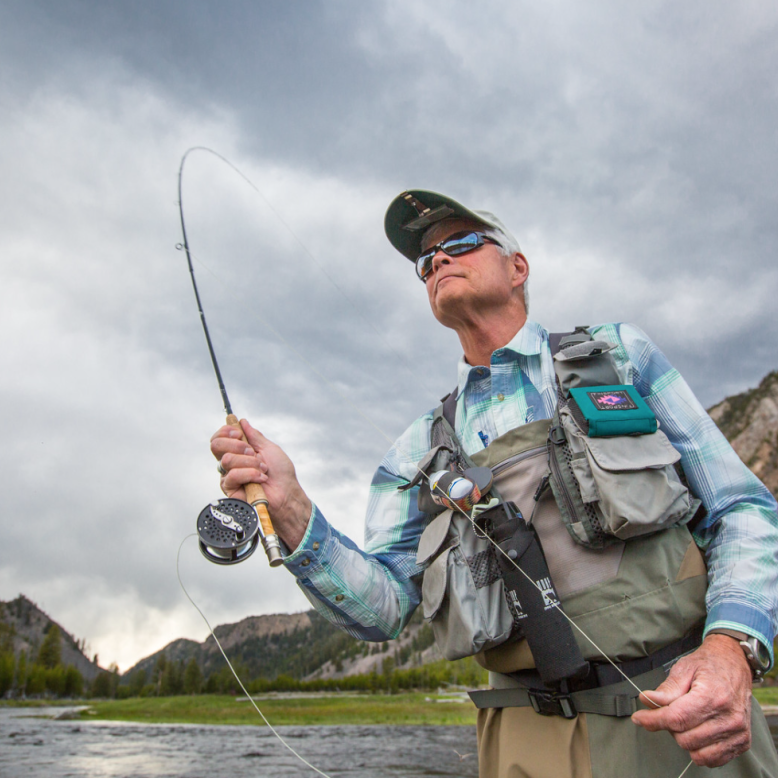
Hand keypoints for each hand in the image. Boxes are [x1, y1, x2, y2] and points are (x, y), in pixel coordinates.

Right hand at [210, 419, 311, 550]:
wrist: (286, 493)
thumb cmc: (281, 474)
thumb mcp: (269, 448)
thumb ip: (254, 435)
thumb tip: (242, 422)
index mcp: (239, 451)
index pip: (219, 437)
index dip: (226, 431)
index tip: (238, 432)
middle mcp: (232, 463)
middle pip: (216, 445)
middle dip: (236, 445)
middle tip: (252, 452)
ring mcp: (229, 476)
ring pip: (227, 459)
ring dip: (249, 462)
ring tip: (262, 469)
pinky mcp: (230, 489)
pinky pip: (232, 475)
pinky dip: (250, 474)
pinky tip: (260, 479)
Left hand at [631, 634, 752, 766]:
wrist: (734, 663)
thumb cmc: (708, 664)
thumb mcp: (684, 668)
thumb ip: (666, 689)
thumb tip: (646, 700)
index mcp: (713, 697)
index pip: (677, 719)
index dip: (654, 720)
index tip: (639, 718)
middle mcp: (729, 718)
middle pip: (685, 738)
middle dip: (670, 726)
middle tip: (672, 710)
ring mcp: (738, 733)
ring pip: (697, 753)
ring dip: (685, 738)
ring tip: (687, 719)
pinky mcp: (742, 742)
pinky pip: (713, 759)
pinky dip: (700, 750)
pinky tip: (697, 732)